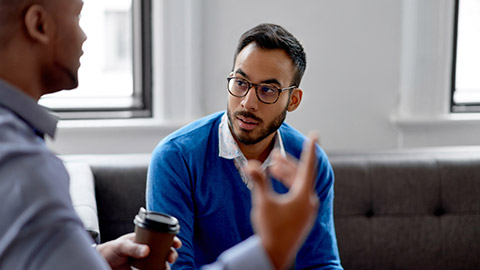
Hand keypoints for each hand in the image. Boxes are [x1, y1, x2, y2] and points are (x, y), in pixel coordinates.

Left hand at [96, 233, 181, 269]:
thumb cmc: (111, 250)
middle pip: (165, 251)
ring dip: (166, 266)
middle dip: (172, 254)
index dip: (172, 239)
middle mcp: (148, 249)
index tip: (177, 243)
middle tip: (171, 258)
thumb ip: (134, 247)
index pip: (162, 237)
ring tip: (165, 268)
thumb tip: (147, 251)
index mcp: (145, 239)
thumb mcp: (122, 246)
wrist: (102, 262)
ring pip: (162, 262)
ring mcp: (146, 261)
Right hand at [246, 133, 319, 269]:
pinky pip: (298, 195)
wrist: (274, 254)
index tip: (314, 134)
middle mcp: (309, 201)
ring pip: (298, 185)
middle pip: (300, 175)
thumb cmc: (270, 229)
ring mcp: (307, 210)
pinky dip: (288, 187)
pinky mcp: (302, 217)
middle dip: (286, 164)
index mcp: (303, 195)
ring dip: (286, 175)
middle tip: (274, 155)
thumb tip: (251, 164)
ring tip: (272, 168)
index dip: (309, 149)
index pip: (308, 166)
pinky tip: (277, 185)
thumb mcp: (263, 202)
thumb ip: (259, 181)